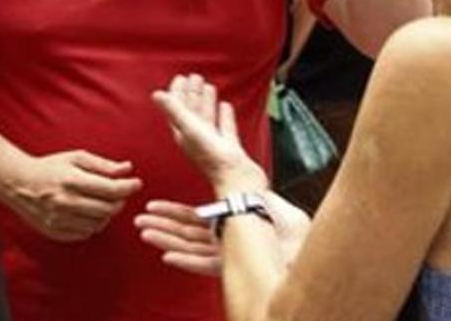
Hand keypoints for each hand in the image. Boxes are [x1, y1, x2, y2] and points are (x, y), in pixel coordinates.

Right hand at [6, 150, 141, 241]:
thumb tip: (128, 169)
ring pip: (98, 224)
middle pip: (108, 209)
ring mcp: (57, 219)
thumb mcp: (77, 158)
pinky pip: (84, 234)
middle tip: (120, 193)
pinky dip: (93, 225)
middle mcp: (64, 202)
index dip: (129, 187)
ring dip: (107, 215)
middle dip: (120, 201)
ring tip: (103, 202)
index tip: (137, 183)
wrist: (17, 183)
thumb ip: (104, 165)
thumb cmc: (51, 167)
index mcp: (71, 181)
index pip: (110, 190)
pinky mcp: (53, 231)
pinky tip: (90, 213)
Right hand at [135, 192, 311, 275]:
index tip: (155, 207)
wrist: (311, 258)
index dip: (177, 214)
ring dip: (167, 240)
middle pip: (190, 234)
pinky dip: (187, 261)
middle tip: (140, 220)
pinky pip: (207, 265)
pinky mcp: (235, 270)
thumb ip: (264, 200)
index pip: (200, 220)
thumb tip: (252, 179)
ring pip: (193, 248)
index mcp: (237, 229)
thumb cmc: (300, 238)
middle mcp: (230, 245)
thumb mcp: (282, 211)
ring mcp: (230, 259)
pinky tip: (168, 256)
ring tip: (145, 233)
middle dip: (164, 227)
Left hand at [151, 74, 266, 192]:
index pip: (177, 109)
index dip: (178, 93)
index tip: (180, 78)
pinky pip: (225, 127)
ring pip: (208, 117)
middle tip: (194, 77)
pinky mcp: (229, 147)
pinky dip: (224, 115)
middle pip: (192, 111)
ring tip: (208, 87)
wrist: (238, 180)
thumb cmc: (212, 159)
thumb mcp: (191, 130)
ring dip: (207, 102)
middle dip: (192, 94)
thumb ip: (175, 111)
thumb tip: (156, 94)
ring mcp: (213, 143)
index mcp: (184, 135)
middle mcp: (196, 139)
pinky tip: (226, 106)